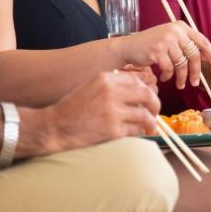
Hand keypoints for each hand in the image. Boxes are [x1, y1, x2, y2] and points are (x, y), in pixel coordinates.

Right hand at [43, 71, 161, 152]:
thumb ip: (114, 85)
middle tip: (154, 111)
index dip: (148, 89)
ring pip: (145, 114)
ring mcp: (113, 112)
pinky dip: (140, 131)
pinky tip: (138, 132)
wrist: (55, 126)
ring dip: (150, 121)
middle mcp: (111, 93)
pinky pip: (136, 130)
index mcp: (106, 79)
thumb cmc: (73, 107)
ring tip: (149, 125)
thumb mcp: (92, 86)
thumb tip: (141, 88)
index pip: (139, 80)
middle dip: (155, 104)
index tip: (149, 97)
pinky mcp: (112, 130)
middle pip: (147, 95)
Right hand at [113, 21, 210, 89]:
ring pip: (182, 64)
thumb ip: (188, 47)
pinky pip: (169, 69)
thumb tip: (209, 58)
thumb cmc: (152, 46)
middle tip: (195, 83)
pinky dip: (168, 76)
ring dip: (181, 77)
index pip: (203, 41)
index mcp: (182, 27)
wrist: (128, 47)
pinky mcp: (157, 50)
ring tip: (179, 84)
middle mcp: (175, 31)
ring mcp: (166, 40)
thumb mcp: (172, 41)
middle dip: (196, 72)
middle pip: (194, 55)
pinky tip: (163, 77)